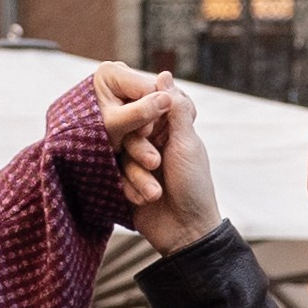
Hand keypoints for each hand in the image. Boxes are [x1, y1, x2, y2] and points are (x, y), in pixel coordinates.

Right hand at [91, 65, 222, 255]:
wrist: (185, 233)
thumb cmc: (193, 186)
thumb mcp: (186, 144)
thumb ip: (175, 109)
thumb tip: (163, 74)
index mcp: (170, 128)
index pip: (147, 106)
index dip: (143, 114)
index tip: (148, 126)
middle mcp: (151, 141)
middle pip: (129, 128)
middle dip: (138, 149)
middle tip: (156, 163)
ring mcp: (136, 161)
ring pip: (120, 153)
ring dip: (137, 174)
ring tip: (155, 192)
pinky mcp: (124, 181)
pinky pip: (114, 175)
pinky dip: (130, 188)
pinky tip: (144, 200)